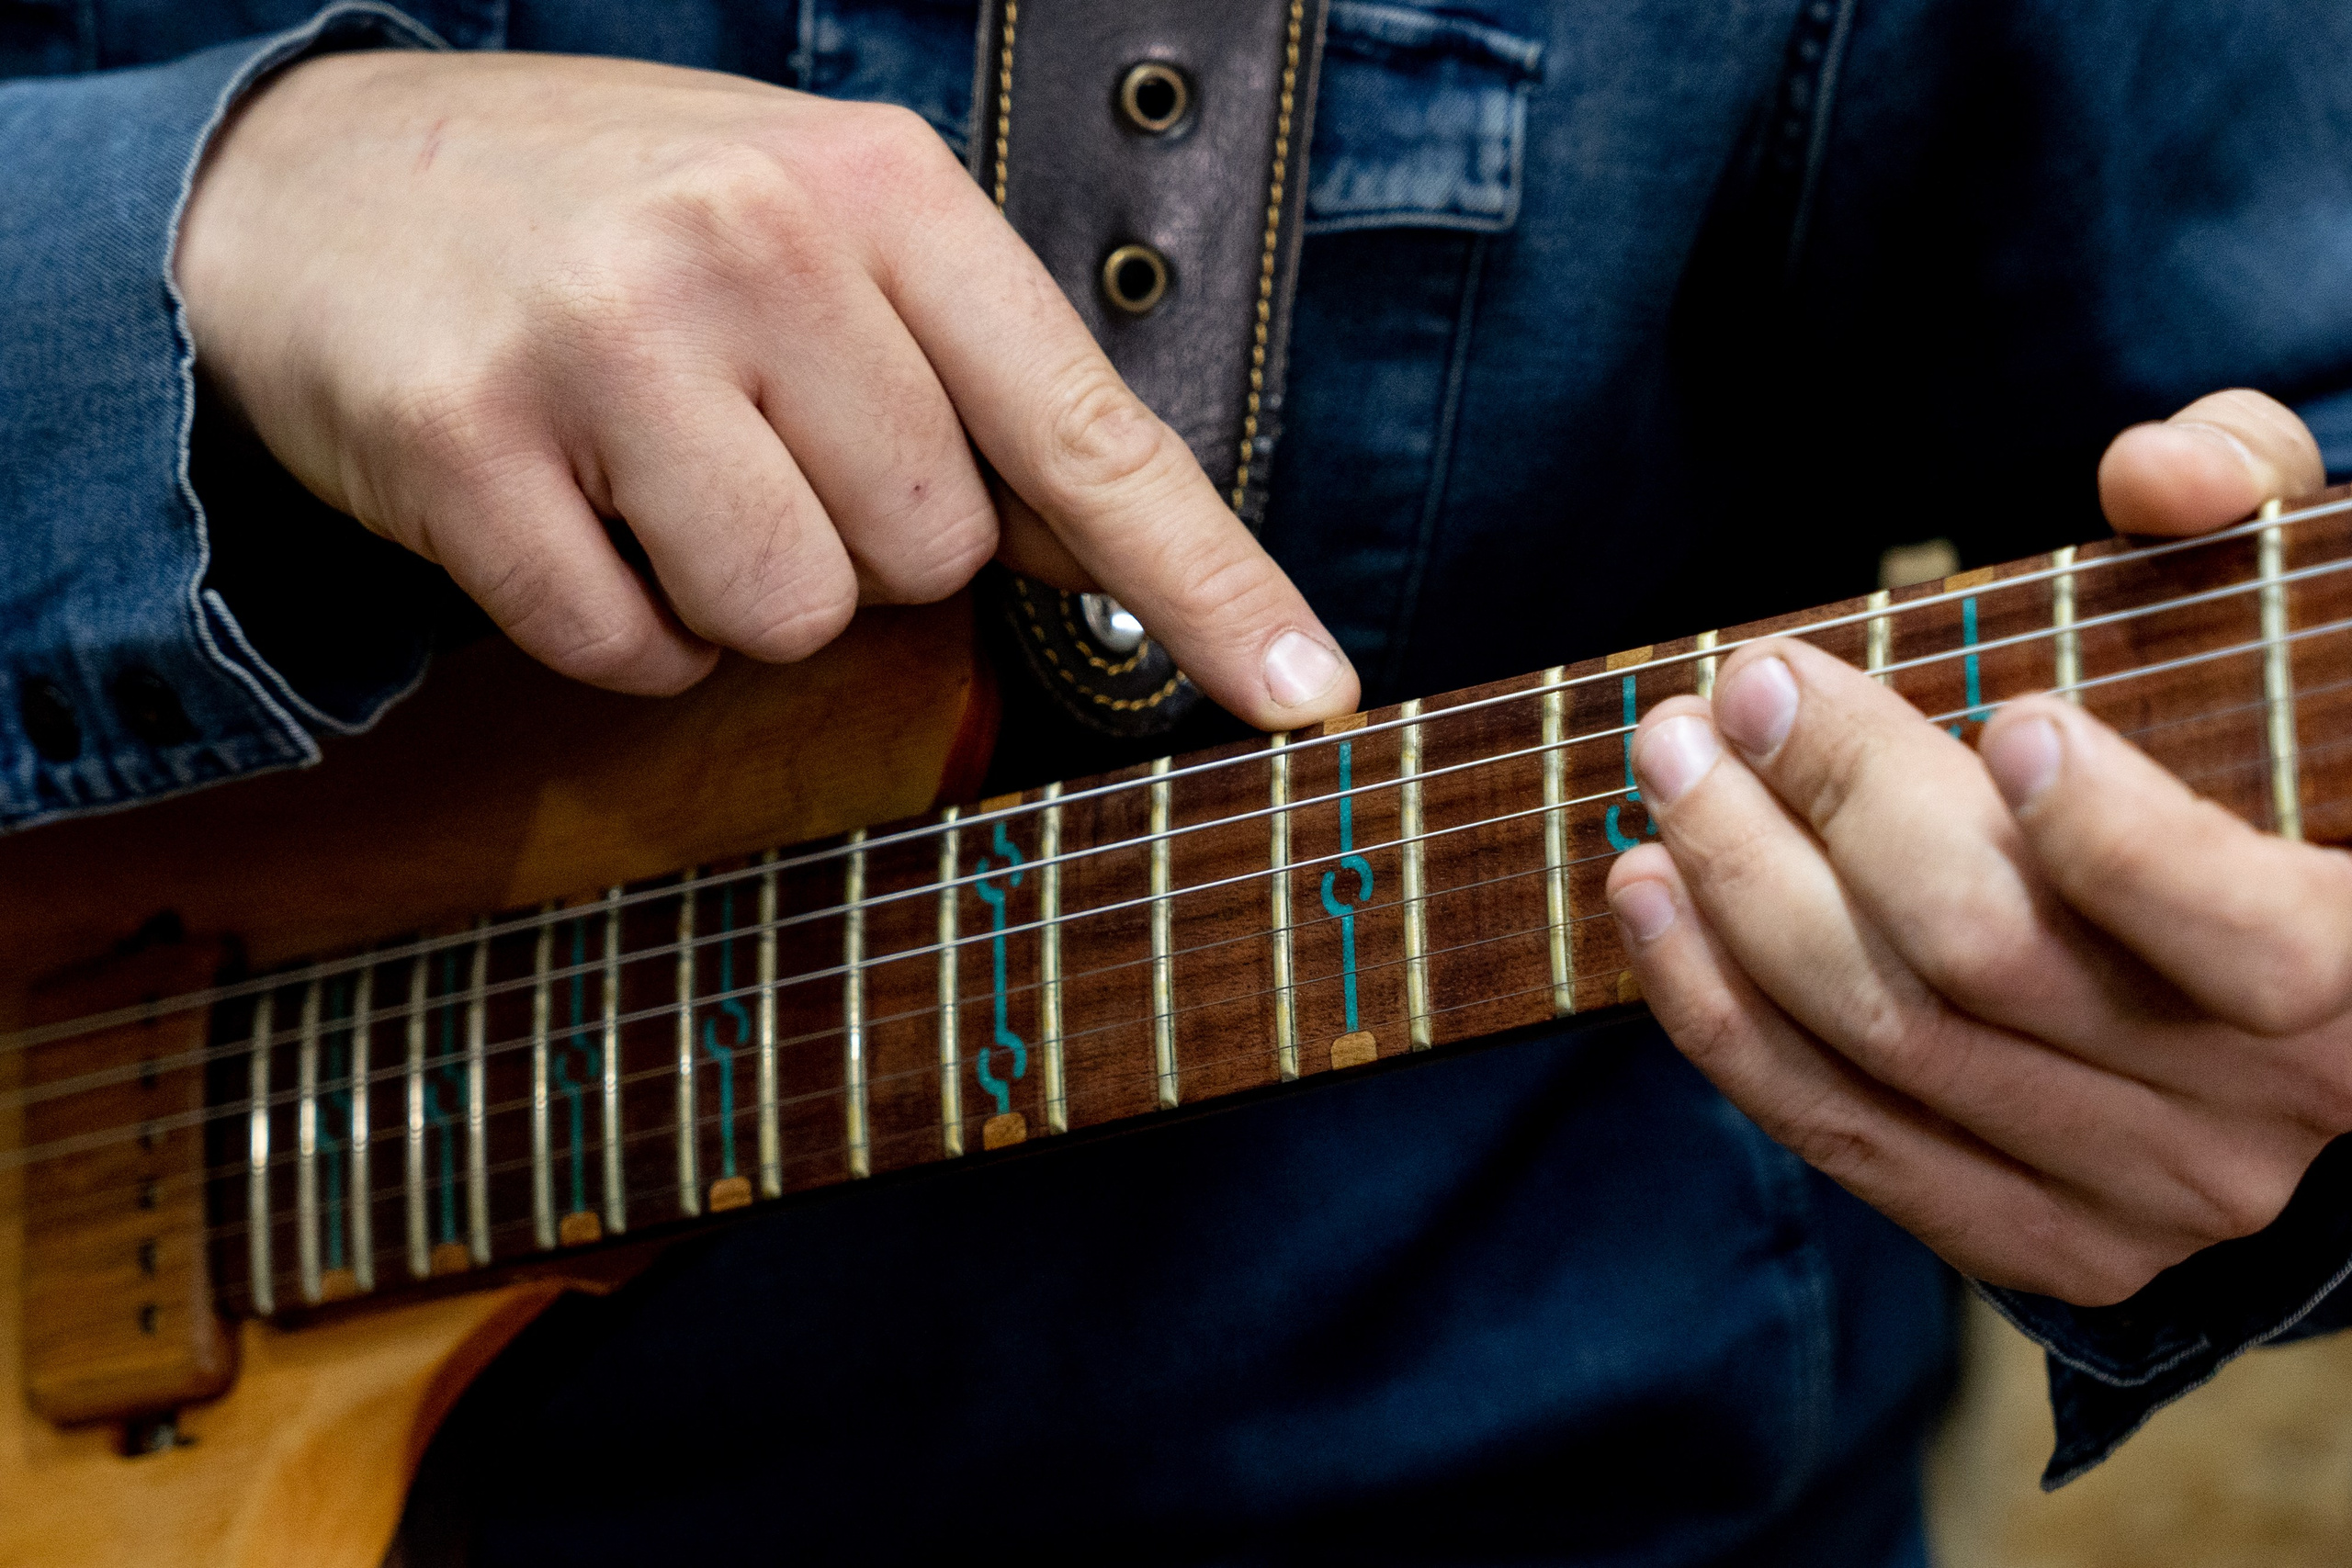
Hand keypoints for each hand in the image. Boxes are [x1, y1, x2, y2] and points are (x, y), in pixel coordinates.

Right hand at [175, 50, 1357, 725]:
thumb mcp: (818, 227)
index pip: (1089, 429)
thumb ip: (972, 380)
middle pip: (933, 555)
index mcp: (878, 190)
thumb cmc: (614, 220)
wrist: (318, 179)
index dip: (1212, 585)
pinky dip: (620, 627)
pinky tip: (568, 510)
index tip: (1311, 703)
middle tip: (750, 437)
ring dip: (743, 594)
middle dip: (860, 539)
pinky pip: (636, 655)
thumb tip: (1124, 560)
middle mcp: (757, 247)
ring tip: (658, 473)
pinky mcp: (468, 450)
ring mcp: (606, 345)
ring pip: (795, 621)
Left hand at [1605, 389, 2351, 1304]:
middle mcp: (2257, 1120)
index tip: (2010, 716)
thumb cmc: (2316, 800)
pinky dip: (1726, 1023)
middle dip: (1842, 809)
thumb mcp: (2329, 656)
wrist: (2335, 1047)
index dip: (2118, 837)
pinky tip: (1653, 907)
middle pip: (1995, 963)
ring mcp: (2142, 1200)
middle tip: (1739, 694)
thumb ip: (2268, 526)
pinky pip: (1849, 1139)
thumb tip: (2153, 470)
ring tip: (1668, 776)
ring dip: (1748, 899)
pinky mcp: (2042, 1246)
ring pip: (1895, 1048)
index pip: (2245, 939)